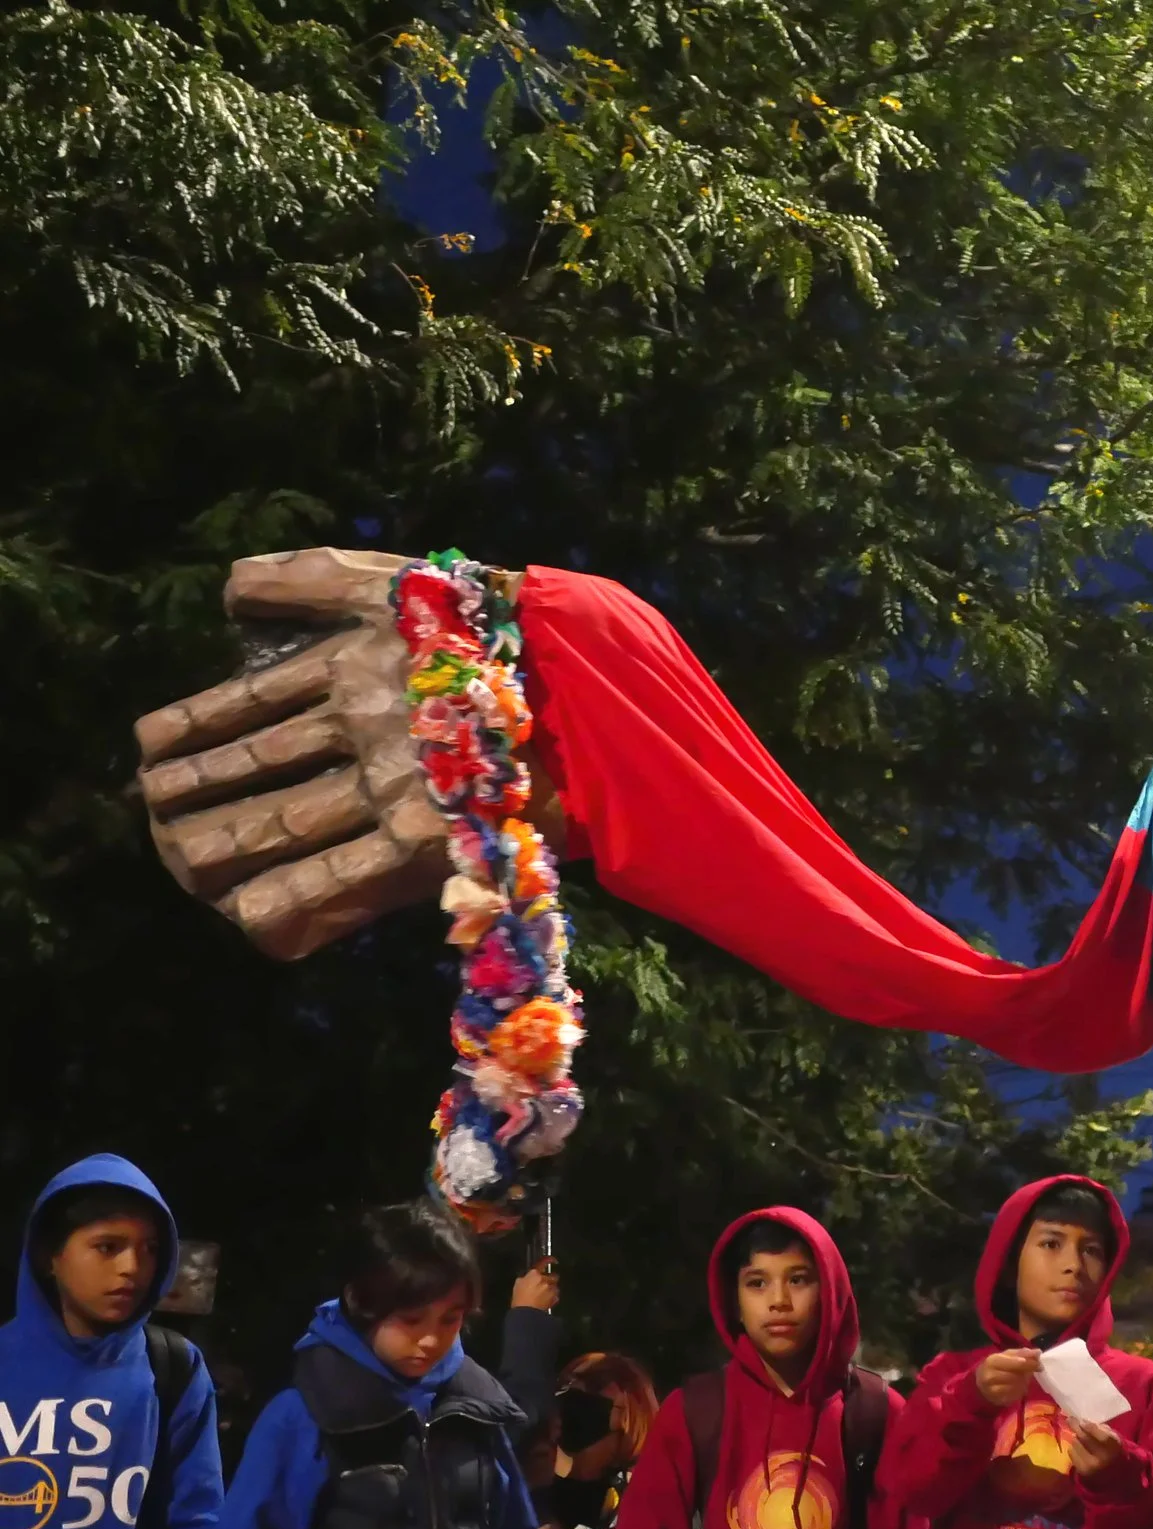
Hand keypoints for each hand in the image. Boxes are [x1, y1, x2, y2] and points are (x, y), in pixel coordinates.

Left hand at [132, 548, 556, 958]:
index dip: (191, 726)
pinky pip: (339, 878)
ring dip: (220, 845)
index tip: (147, 747)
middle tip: (152, 814)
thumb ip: (310, 579)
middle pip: (251, 766)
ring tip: (181, 861)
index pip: (247, 700)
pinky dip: (290, 900)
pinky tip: (249, 915)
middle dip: (191, 794)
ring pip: (280, 821)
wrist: (596, 691)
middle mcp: (360, 723)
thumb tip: (228, 591)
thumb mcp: (401, 584)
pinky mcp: (426, 839)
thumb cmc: (500, 630)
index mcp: (350, 662)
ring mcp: (392, 784)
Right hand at [511, 1261, 558, 1312]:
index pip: (544, 1262)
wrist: (526, 1314)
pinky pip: (556, 1295)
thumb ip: (525, 1278)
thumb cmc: (520, 1299)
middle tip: (543, 1286)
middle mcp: (545, 1279)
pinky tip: (545, 1301)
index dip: (549, 1260)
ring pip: (555, 1285)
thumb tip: (528, 1276)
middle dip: (550, 1279)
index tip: (553, 1260)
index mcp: (534, 1274)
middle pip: (553, 1276)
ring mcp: (551, 1288)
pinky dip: (552, 1297)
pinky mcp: (555, 1297)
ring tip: (543, 1296)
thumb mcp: (517, 1285)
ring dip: (551, 1289)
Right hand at [974, 1348, 1041, 1406]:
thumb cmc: (997, 1366)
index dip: (1027, 1363)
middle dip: (1028, 1372)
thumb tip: (1037, 1352)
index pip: (1013, 1363)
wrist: (981, 1383)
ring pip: (1017, 1386)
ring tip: (1025, 1377)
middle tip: (1038, 1368)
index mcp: (992, 1362)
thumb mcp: (1007, 1355)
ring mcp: (993, 1391)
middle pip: (1016, 1376)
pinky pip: (1016, 1396)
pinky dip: (1021, 1390)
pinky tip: (1020, 1386)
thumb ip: (1022, 1353)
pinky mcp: (998, 1401)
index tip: (1039, 1363)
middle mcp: (990, 1377)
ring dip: (1025, 1381)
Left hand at [1067, 1419, 1125, 1480]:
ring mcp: (1091, 1465)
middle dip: (1076, 1427)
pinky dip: (1073, 1447)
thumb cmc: (1111, 1449)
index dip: (1090, 1427)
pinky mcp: (1082, 1470)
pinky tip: (1078, 1448)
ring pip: (1076, 1444)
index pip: (1102, 1435)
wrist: (1112, 1474)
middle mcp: (1103, 1457)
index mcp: (1114, 1446)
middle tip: (1070, 1419)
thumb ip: (1099, 1428)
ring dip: (1075, 1438)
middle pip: (1085, 1438)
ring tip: (1079, 1437)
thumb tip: (1081, 1422)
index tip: (1082, 1420)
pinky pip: (1071, 1453)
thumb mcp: (1112, 1436)